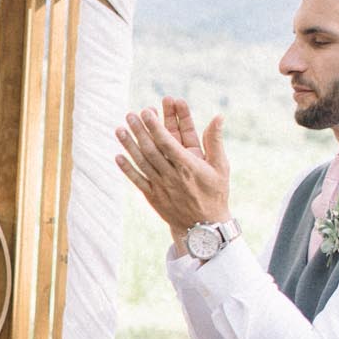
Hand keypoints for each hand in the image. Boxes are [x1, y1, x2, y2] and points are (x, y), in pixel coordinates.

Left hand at [115, 99, 232, 234]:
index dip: (155, 126)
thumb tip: (219, 116)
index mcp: (188, 166)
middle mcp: (172, 176)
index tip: (146, 111)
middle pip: (151, 149)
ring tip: (119, 129)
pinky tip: (118, 156)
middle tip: (130, 114)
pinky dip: (127, 169)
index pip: (167, 142)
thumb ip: (215, 141)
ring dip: (130, 146)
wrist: (204, 227)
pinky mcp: (153, 196)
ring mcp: (161, 186)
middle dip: (140, 131)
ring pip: (142, 163)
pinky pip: (137, 181)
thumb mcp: (221, 166)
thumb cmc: (215, 192)